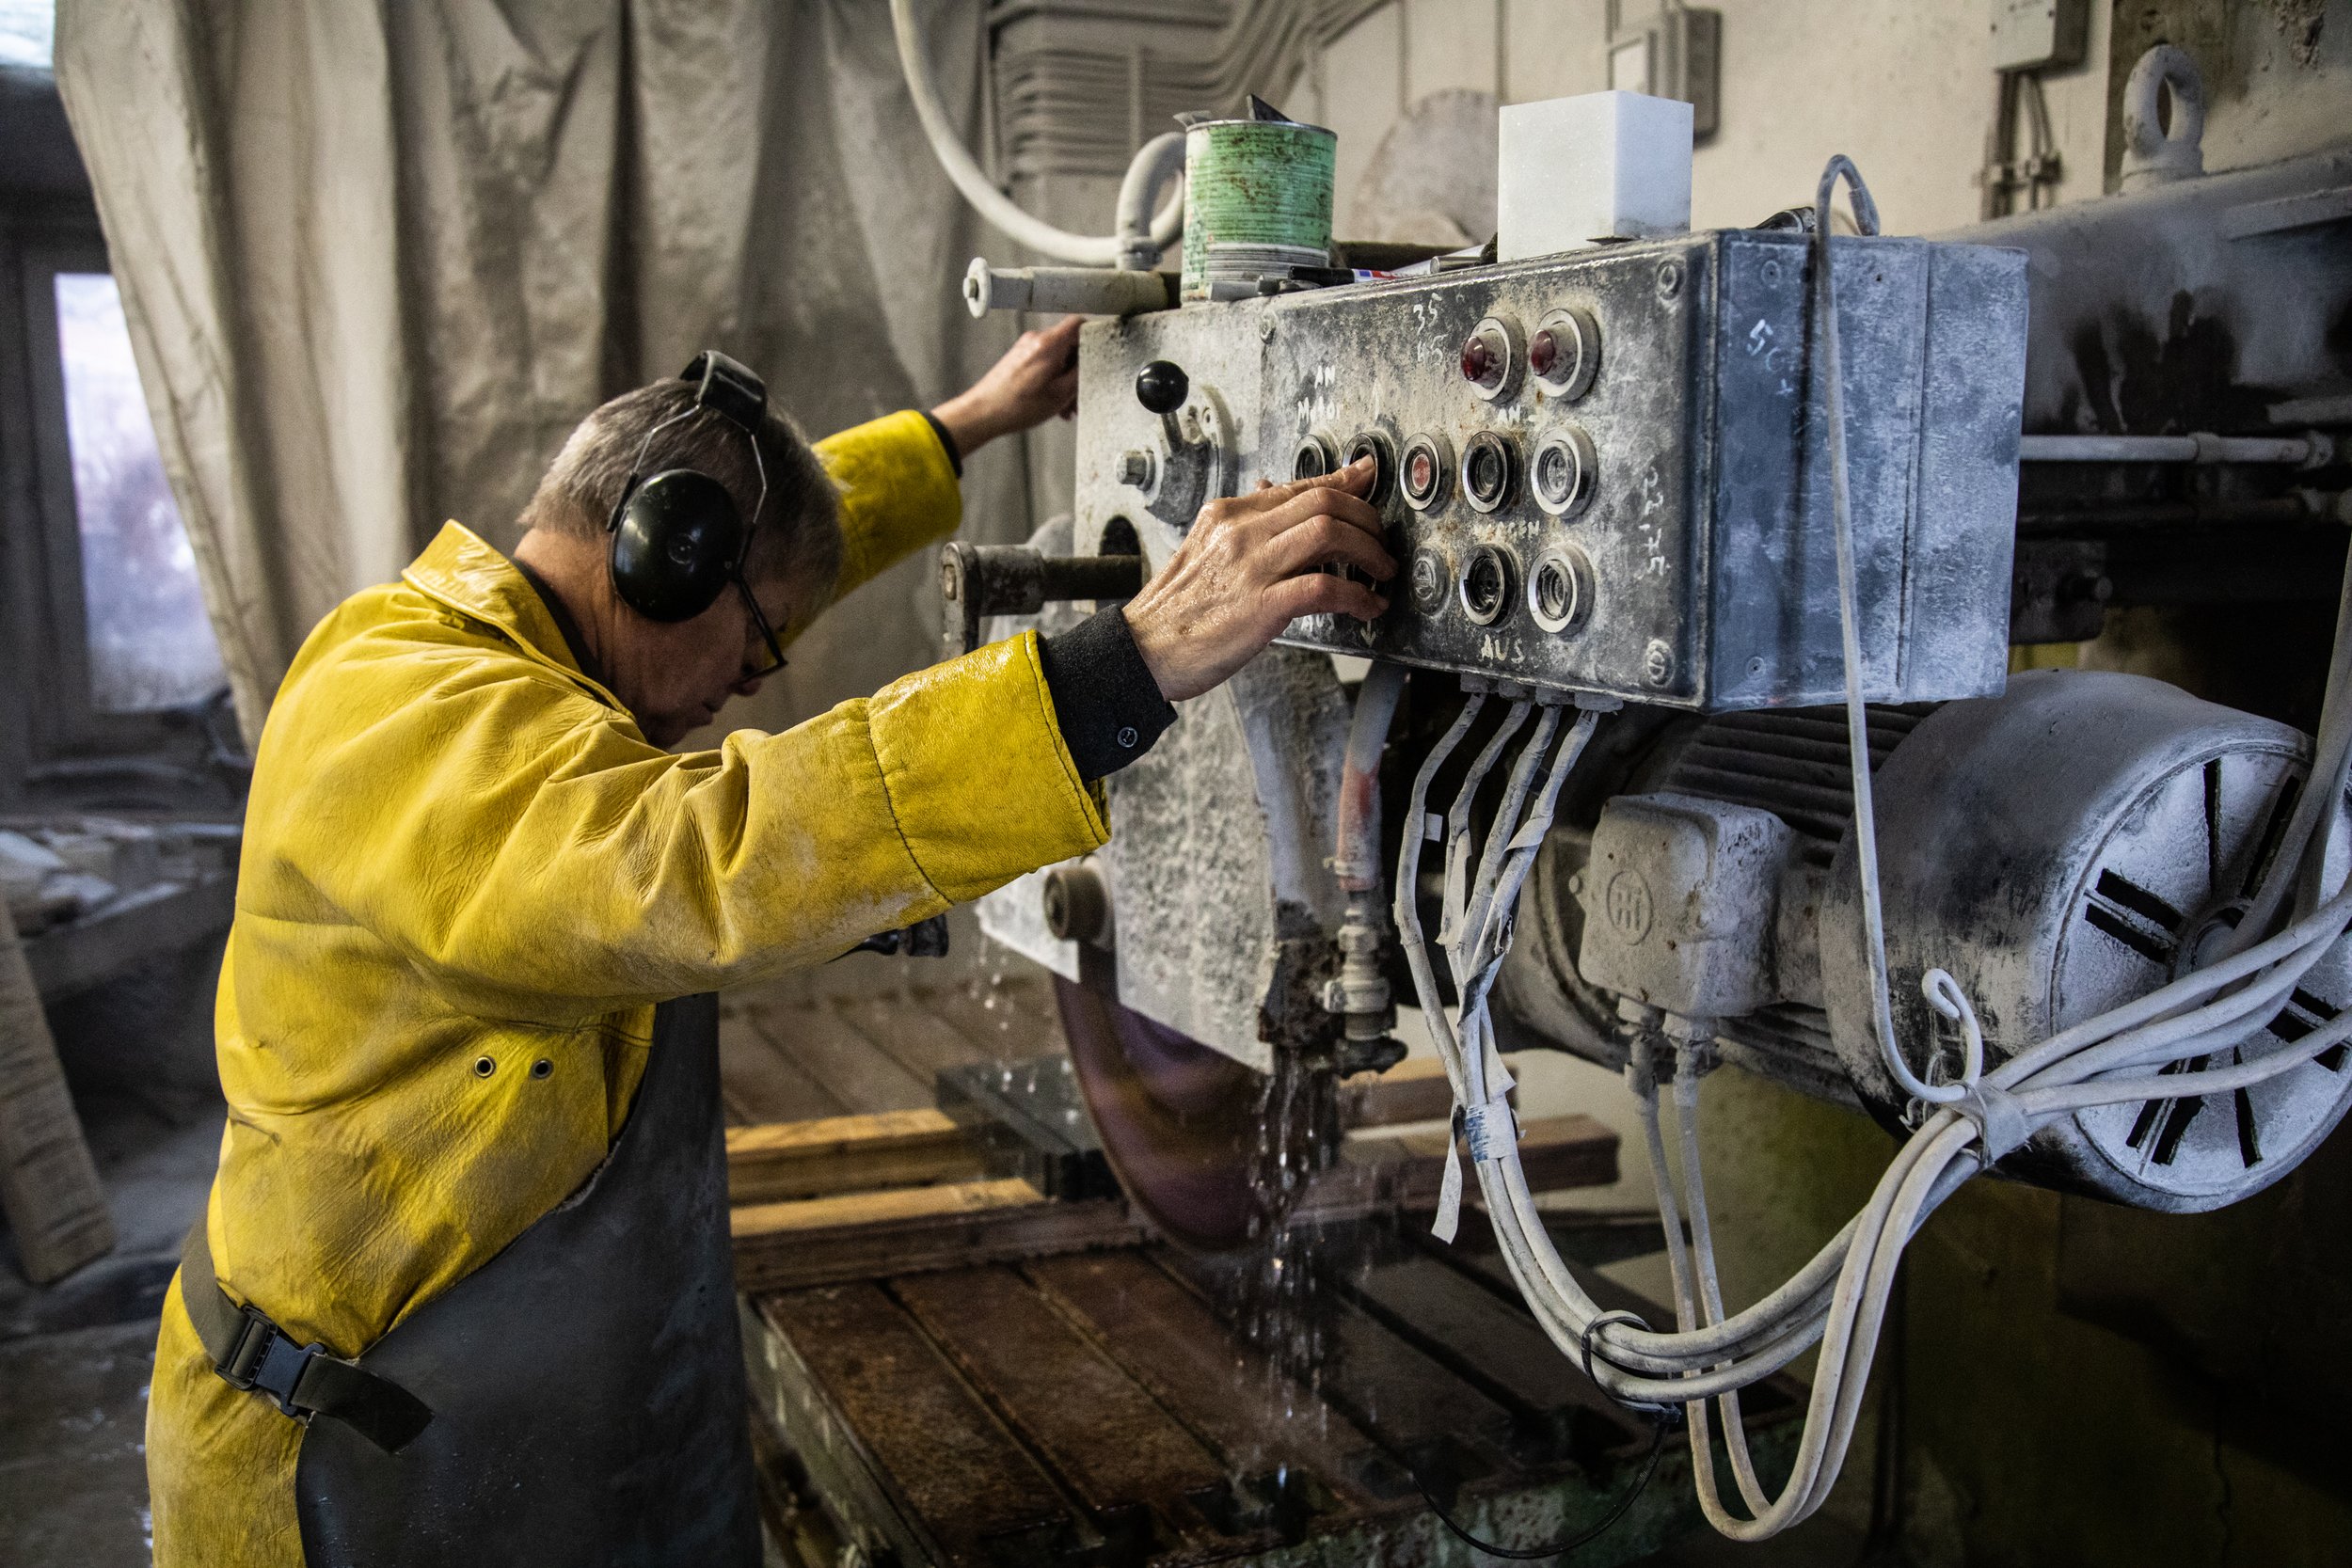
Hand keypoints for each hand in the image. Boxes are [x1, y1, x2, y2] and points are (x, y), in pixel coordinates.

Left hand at [931, 315, 1083, 456]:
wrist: (983, 413)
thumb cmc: (1016, 406)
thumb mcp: (1060, 394)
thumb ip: (1080, 374)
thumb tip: (1090, 363)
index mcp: (1049, 344)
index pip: (1079, 324)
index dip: (1093, 336)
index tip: (1100, 354)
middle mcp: (1036, 340)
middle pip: (1069, 344)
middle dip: (1078, 369)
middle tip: (1080, 392)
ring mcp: (1025, 348)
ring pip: (1057, 357)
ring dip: (1065, 379)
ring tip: (1065, 405)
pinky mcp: (1019, 358)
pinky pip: (1044, 362)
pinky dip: (1052, 379)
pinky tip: (1053, 401)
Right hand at [1122, 459, 1393, 702]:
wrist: (1142, 651)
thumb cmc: (1175, 610)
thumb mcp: (1204, 550)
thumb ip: (1243, 527)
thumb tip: (1272, 494)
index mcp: (1228, 515)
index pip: (1299, 487)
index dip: (1343, 482)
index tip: (1367, 477)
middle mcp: (1241, 532)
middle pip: (1323, 502)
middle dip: (1366, 517)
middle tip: (1381, 541)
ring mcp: (1251, 567)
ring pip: (1330, 533)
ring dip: (1369, 551)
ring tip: (1381, 571)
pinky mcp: (1261, 606)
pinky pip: (1324, 588)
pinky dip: (1357, 596)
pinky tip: (1367, 607)